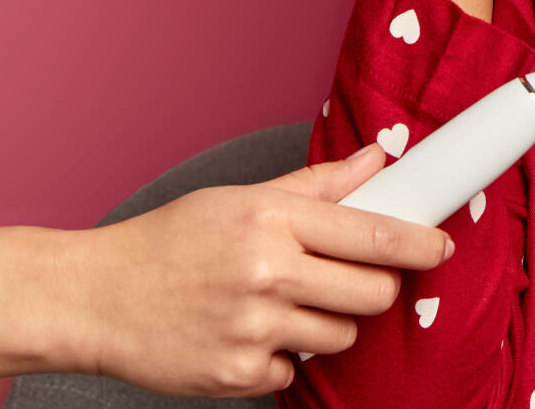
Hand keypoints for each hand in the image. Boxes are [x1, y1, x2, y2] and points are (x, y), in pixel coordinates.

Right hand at [69, 143, 450, 396]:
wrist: (92, 297)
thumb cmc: (170, 242)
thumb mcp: (241, 199)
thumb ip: (318, 185)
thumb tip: (378, 158)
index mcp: (272, 220)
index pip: (376, 236)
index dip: (421, 244)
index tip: (442, 247)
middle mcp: (267, 273)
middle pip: (373, 293)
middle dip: (373, 288)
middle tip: (345, 278)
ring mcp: (252, 329)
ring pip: (340, 336)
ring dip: (325, 323)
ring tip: (279, 303)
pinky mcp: (236, 375)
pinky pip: (293, 372)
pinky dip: (279, 358)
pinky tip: (244, 334)